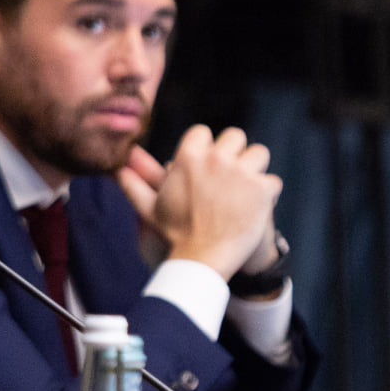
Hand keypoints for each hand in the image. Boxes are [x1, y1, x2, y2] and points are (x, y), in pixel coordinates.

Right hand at [116, 125, 281, 280]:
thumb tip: (117, 169)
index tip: (207, 165)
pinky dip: (267, 195)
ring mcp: (242, 172)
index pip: (203, 132)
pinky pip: (272, 181)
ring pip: (259, 154)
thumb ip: (134, 185)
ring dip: (255, 170)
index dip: (207, 148)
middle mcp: (217, 159)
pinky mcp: (262, 190)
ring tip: (246, 190)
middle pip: (236, 136)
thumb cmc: (174, 234)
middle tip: (231, 176)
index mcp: (189, 157)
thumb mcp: (150, 207)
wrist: (202, 259)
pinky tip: (255, 209)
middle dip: (235, 153)